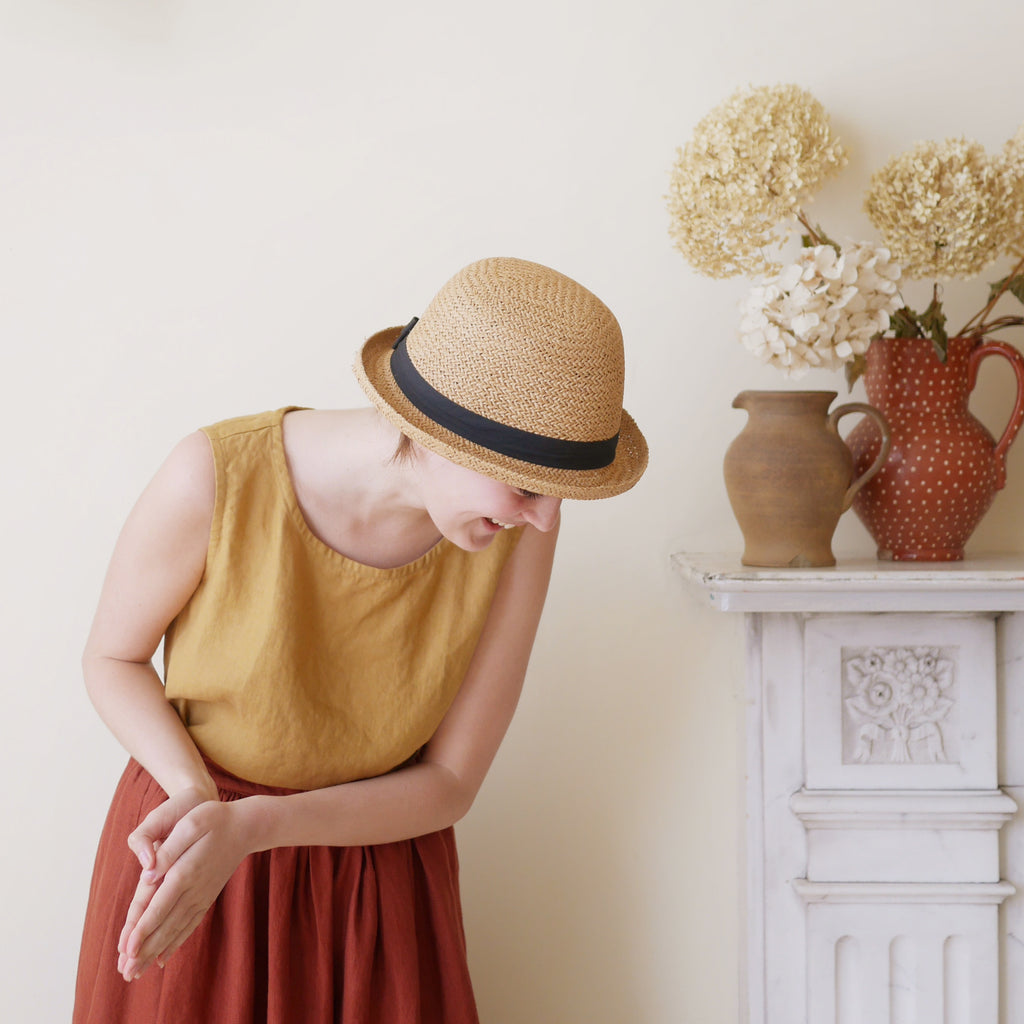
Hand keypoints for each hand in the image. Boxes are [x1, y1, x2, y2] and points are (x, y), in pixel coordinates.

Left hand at [119, 797, 255, 980]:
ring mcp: (202, 896)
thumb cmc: (215, 819)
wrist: (246, 827)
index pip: (160, 905)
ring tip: (137, 972)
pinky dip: (175, 943)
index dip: (143, 928)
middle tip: (126, 973)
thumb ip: (168, 850)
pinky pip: (189, 925)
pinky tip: (163, 958)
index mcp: (185, 871)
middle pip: (165, 925)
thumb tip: (147, 875)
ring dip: (155, 951)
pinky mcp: (206, 897)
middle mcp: (193, 890)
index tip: (127, 950)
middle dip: (144, 950)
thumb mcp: (191, 824)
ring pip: (175, 930)